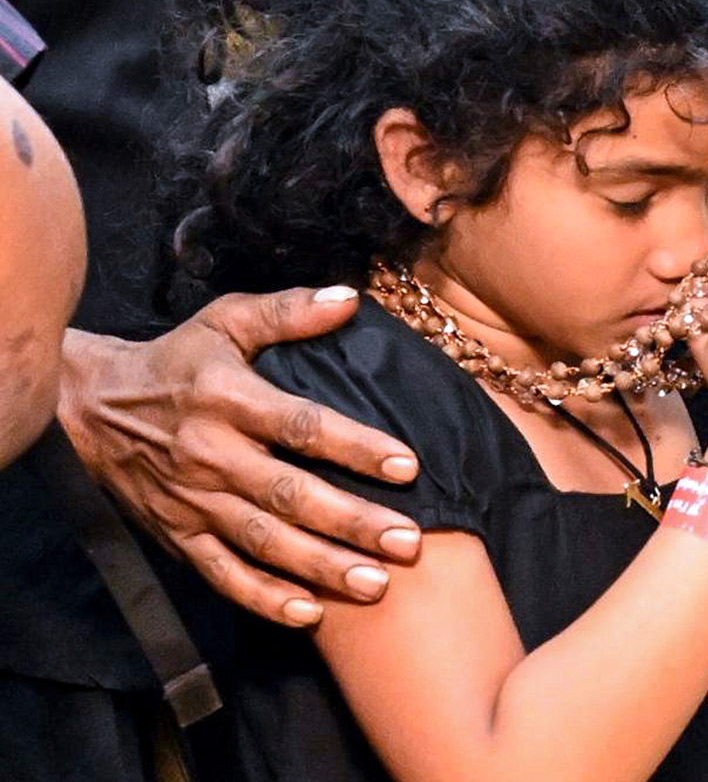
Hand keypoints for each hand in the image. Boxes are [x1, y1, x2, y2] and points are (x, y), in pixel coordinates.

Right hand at [58, 286, 421, 626]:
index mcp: (228, 399)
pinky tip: (309, 615)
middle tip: (408, 542)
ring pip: (263, 542)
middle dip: (351, 522)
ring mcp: (193, 502)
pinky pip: (222, 575)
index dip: (355, 447)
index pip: (301, 425)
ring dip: (320, 567)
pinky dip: (263, 599)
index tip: (407, 465)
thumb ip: (289, 312)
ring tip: (376, 585)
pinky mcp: (178, 536)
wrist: (91, 409)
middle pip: (289, 495)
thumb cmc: (177, 360)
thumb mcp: (226, 321)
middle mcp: (212, 454)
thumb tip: (351, 299)